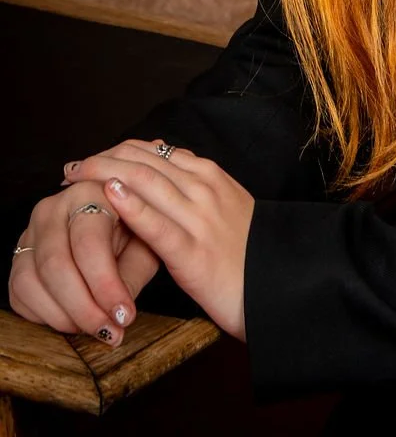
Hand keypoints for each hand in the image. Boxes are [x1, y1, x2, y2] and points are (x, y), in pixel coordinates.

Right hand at [9, 179, 159, 345]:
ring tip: (95, 329)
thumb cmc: (135, 234)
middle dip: (84, 308)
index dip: (106, 285)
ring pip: (30, 281)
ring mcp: (29, 232)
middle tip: (110, 331)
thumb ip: (134, 274)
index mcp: (90, 193)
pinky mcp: (18, 257)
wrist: (115, 226)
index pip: (89, 244)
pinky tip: (74, 321)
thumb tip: (118, 313)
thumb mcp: (147, 246)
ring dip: (64, 316)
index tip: (124, 315)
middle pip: (55, 265)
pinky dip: (44, 315)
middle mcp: (52, 208)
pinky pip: (18, 293)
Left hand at [59, 140, 254, 340]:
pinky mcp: (193, 252)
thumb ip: (196, 189)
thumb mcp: (225, 208)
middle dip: (103, 159)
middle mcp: (204, 188)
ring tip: (76, 175)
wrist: (281, 285)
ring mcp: (199, 218)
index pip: (155, 151)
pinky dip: (131, 206)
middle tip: (72, 167)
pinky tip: (109, 196)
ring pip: (147, 181)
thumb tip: (165, 173)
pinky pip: (157, 224)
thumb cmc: (248, 253)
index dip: (117, 151)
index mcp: (210, 176)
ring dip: (105, 173)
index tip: (92, 160)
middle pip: (145, 160)